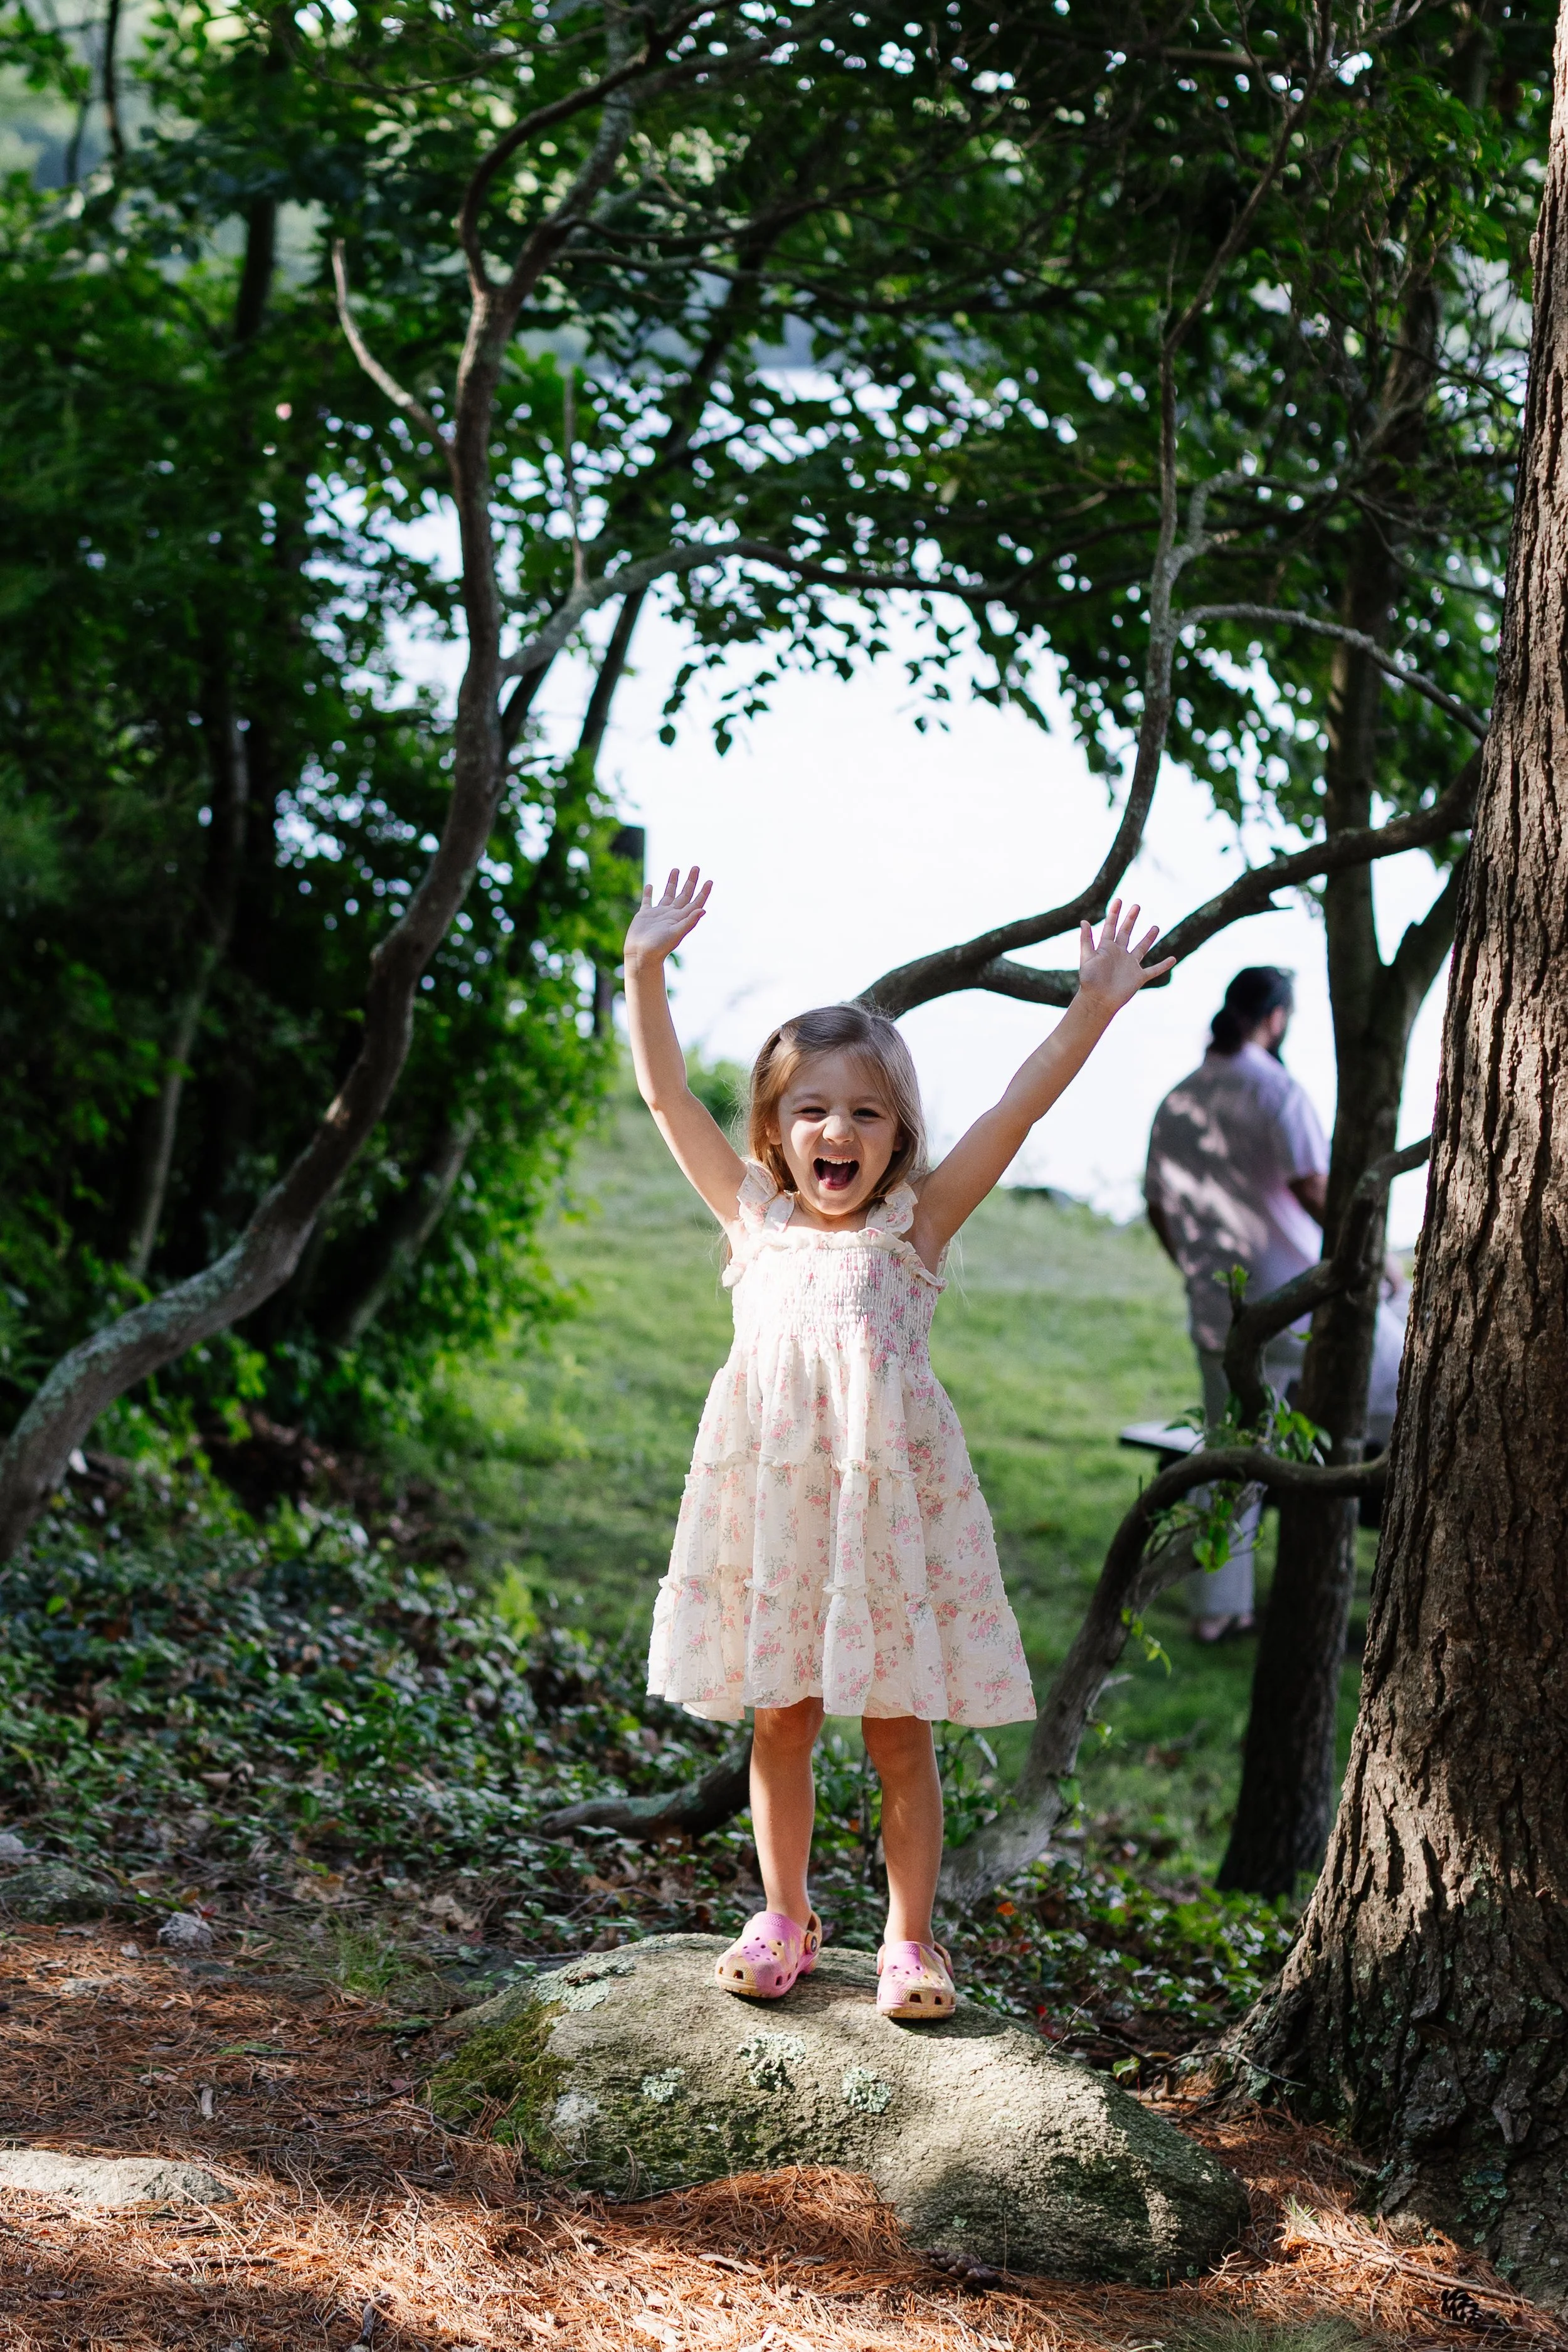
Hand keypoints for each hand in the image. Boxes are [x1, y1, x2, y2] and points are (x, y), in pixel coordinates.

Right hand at [625, 866, 711, 967]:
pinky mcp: (645, 915)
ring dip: (672, 882)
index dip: (703, 892)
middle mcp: (671, 914)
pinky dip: (649, 893)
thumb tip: (703, 910)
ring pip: (668, 894)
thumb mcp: (676, 934)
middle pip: (684, 894)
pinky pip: (648, 901)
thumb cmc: (659, 947)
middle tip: (696, 867)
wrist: (641, 956)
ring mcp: (658, 914)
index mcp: (681, 918)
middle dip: (690, 881)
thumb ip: (689, 921)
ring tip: (676, 869)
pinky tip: (651, 886)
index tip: (710, 881)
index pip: (695, 902)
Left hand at [1076, 898, 1174, 1012]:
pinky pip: (1154, 970)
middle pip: (1126, 933)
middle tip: (1137, 906)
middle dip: (1131, 919)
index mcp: (1106, 948)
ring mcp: (1130, 965)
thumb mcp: (1087, 958)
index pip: (1111, 926)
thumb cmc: (1090, 981)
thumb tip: (1084, 921)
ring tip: (1155, 927)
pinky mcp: (1138, 977)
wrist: (1098, 1001)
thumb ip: (1086, 940)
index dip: (1114, 913)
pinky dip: (1164, 965)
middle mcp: (1119, 954)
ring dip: (1148, 938)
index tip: (1119, 900)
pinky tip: (1173, 959)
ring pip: (1142, 948)